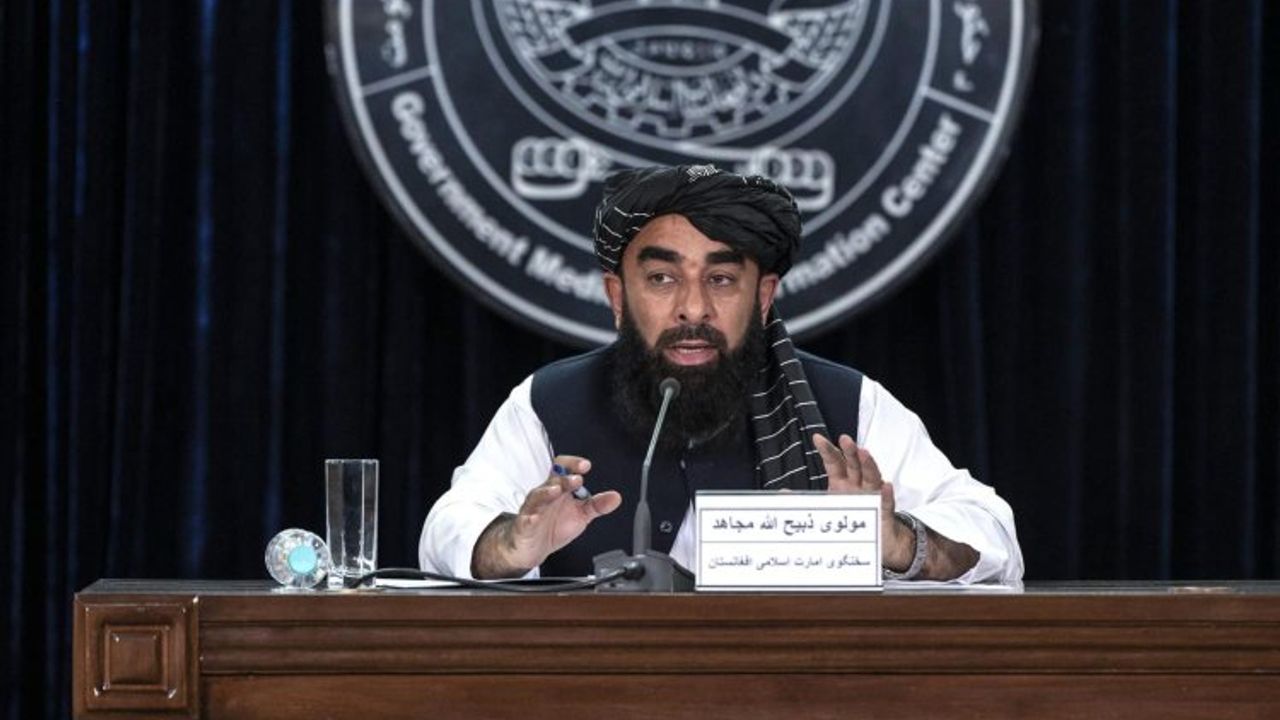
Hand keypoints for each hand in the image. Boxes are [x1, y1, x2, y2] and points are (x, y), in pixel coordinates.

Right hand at [472, 455, 621, 577]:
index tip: (585, 465)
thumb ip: (597, 505)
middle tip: (577, 480)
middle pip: (552, 480)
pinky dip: (530, 518)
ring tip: (556, 491)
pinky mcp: (525, 525)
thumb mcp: (580, 515)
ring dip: (547, 492)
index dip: (572, 464)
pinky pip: (526, 519)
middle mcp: (545, 495)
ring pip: (538, 496)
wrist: (534, 547)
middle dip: (565, 478)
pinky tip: (535, 518)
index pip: (562, 468)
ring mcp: (533, 509)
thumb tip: (615, 497)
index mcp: (559, 489)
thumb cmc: (554, 525)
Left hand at [811, 433, 913, 570]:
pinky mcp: (884, 512)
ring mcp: (872, 496)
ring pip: (872, 477)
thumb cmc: (850, 519)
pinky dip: (886, 494)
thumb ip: (804, 501)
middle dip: (850, 451)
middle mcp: (858, 485)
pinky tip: (885, 486)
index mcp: (841, 482)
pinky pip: (886, 503)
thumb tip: (782, 494)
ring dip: (868, 465)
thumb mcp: (825, 509)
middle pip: (854, 464)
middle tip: (844, 439)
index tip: (817, 438)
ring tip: (864, 453)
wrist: (877, 540)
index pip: (834, 461)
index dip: (827, 450)